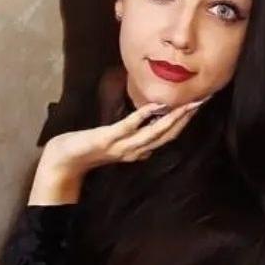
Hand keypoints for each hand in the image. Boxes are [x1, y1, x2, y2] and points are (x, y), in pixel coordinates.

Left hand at [43, 98, 204, 178]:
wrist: (63, 161)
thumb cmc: (86, 148)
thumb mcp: (115, 141)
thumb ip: (133, 135)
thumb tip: (149, 122)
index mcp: (137, 150)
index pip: (167, 136)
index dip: (184, 122)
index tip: (198, 105)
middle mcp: (134, 151)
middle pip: (166, 135)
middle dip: (185, 119)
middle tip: (202, 102)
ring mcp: (121, 146)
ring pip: (153, 134)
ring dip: (172, 119)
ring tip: (187, 105)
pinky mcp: (107, 139)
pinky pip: (128, 127)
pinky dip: (143, 116)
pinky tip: (155, 106)